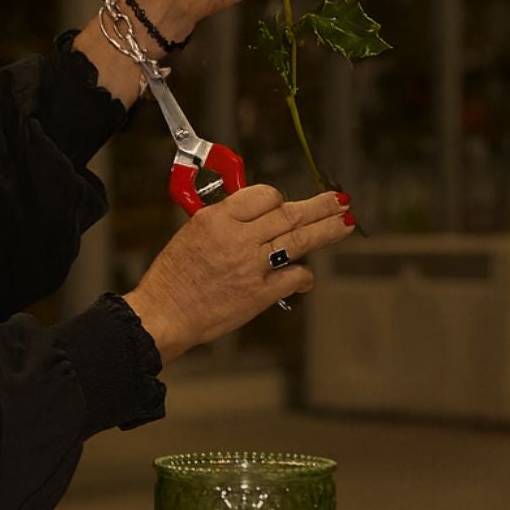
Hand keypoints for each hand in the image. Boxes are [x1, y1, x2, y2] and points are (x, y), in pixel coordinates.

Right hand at [122, 182, 352, 361]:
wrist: (164, 313)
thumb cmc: (174, 277)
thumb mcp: (193, 233)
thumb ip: (226, 221)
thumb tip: (257, 216)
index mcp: (217, 218)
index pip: (263, 195)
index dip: (280, 198)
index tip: (287, 202)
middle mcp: (237, 238)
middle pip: (289, 214)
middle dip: (319, 206)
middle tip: (339, 201)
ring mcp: (251, 266)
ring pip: (299, 240)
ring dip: (327, 230)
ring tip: (345, 223)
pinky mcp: (259, 294)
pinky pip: (294, 277)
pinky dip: (304, 275)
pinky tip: (305, 276)